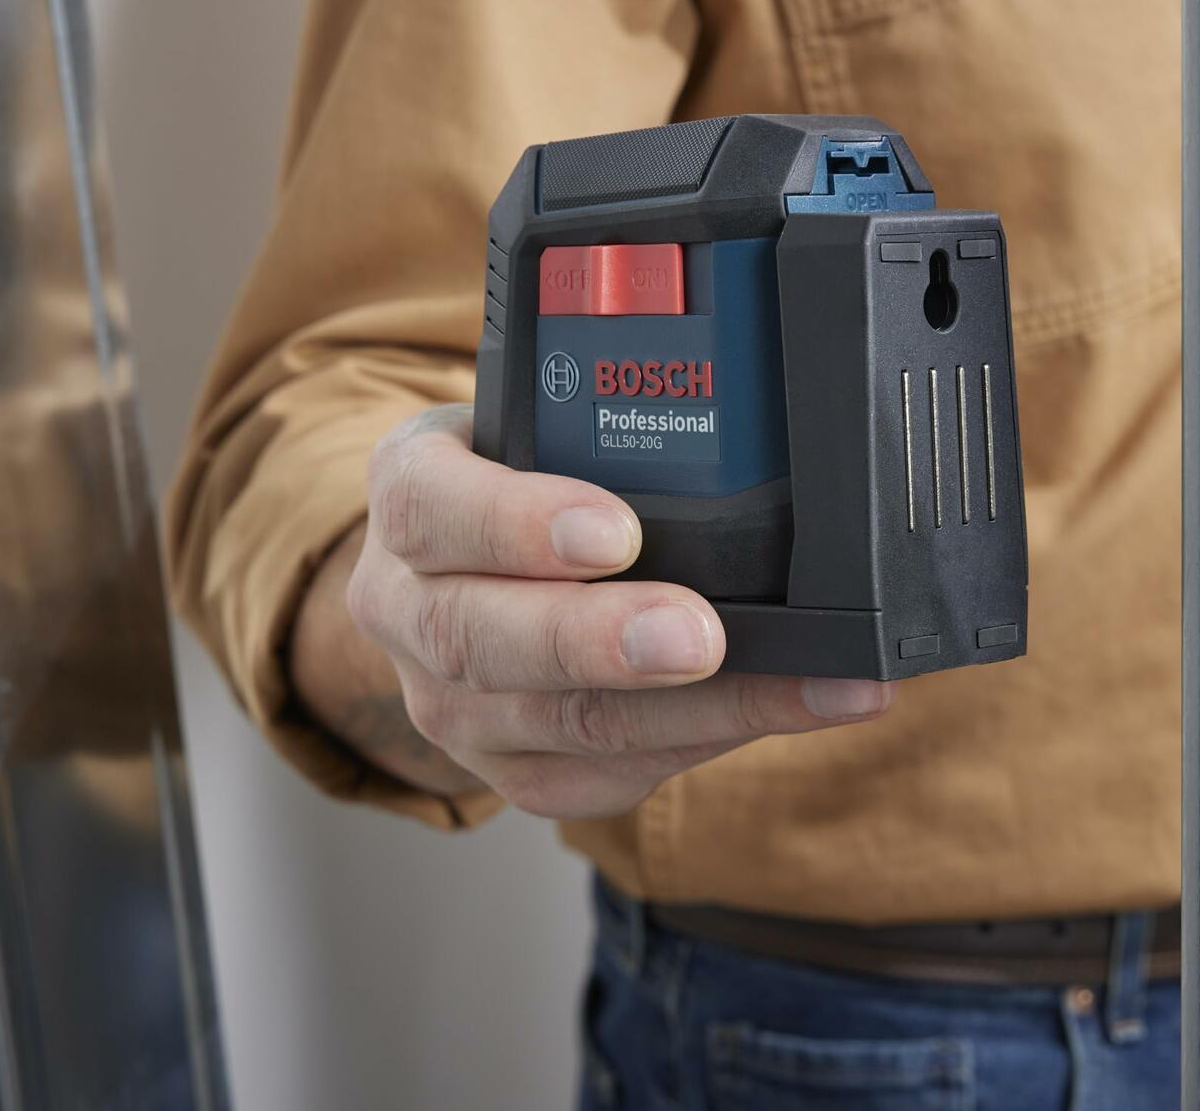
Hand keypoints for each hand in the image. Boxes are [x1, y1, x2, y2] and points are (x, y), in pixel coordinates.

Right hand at [290, 405, 894, 818]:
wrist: (463, 569)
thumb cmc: (520, 480)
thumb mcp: (532, 420)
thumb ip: (597, 420)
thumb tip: (741, 421)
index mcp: (407, 496)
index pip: (432, 507)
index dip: (518, 524)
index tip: (617, 530)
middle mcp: (404, 608)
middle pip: (480, 638)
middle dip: (600, 642)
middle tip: (702, 633)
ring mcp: (447, 701)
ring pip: (556, 723)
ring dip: (689, 711)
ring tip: (795, 686)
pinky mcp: (505, 768)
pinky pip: (595, 778)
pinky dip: (697, 747)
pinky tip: (779, 714)